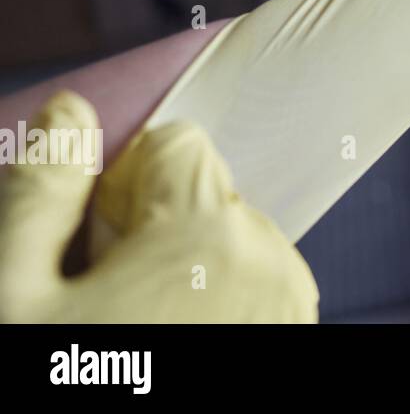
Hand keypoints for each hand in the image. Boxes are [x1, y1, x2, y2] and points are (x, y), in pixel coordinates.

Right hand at [0, 91, 317, 322]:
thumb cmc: (54, 385)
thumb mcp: (10, 297)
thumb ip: (39, 193)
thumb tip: (70, 112)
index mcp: (209, 232)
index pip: (176, 143)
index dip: (119, 185)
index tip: (92, 242)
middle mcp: (271, 260)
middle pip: (205, 195)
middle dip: (151, 231)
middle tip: (101, 302)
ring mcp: (291, 308)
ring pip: (228, 243)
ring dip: (182, 272)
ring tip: (131, 333)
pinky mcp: (294, 338)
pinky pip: (250, 289)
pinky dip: (211, 304)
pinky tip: (159, 342)